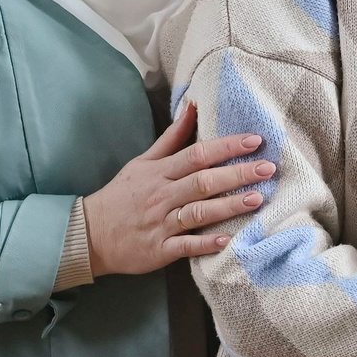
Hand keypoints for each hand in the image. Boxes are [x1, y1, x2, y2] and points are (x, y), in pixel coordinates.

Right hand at [83, 104, 273, 277]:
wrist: (89, 233)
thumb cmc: (122, 195)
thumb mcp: (142, 162)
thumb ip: (171, 138)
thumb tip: (192, 106)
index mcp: (160, 172)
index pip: (197, 154)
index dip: (226, 147)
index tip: (254, 140)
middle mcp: (162, 196)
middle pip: (203, 182)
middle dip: (237, 174)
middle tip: (267, 168)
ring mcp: (161, 224)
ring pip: (198, 212)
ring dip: (228, 207)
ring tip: (257, 199)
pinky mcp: (159, 249)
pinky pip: (186, 246)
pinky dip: (206, 244)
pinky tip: (228, 240)